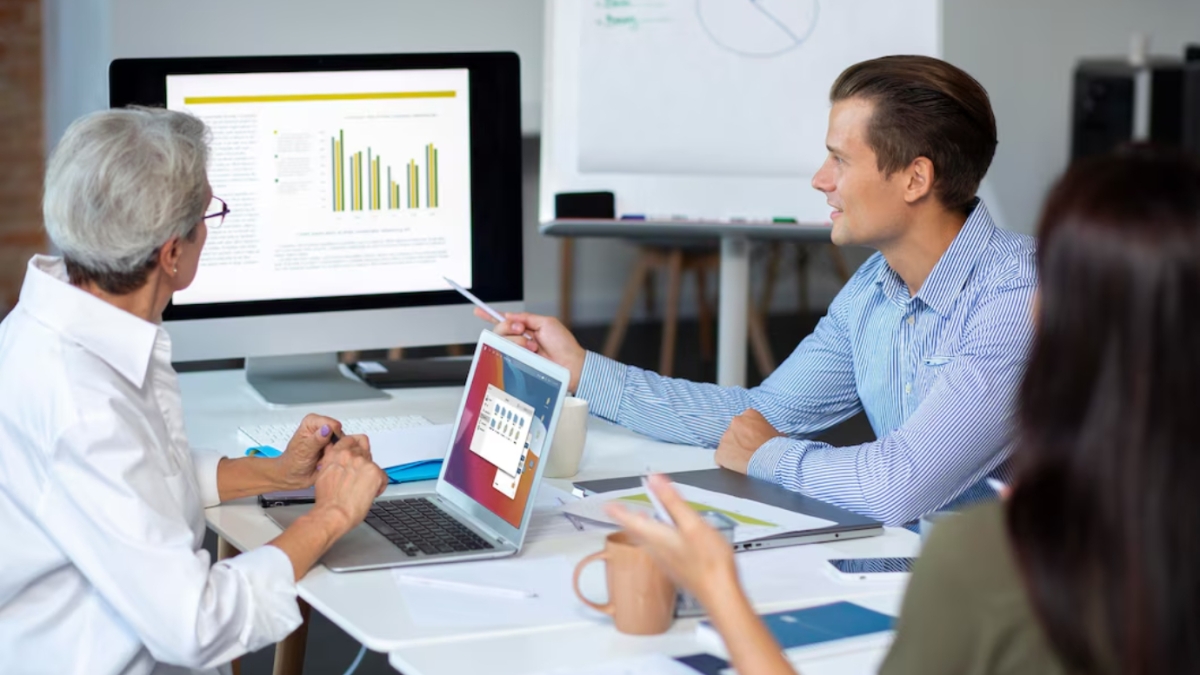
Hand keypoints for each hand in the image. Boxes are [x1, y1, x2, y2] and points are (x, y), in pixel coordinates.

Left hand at [275, 414, 344, 488]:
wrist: (293, 476)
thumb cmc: (293, 462)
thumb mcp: (304, 451)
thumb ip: (316, 439)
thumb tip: (327, 429)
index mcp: (312, 422)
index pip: (333, 424)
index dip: (332, 437)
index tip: (324, 447)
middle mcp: (322, 428)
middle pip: (340, 435)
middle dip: (333, 448)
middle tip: (321, 456)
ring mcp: (329, 439)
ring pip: (343, 445)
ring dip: (334, 455)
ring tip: (321, 461)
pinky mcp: (333, 448)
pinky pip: (343, 453)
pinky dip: (335, 460)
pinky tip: (325, 463)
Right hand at [310, 435, 387, 536]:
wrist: (333, 513)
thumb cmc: (328, 501)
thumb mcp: (322, 475)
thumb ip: (331, 462)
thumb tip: (335, 457)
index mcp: (335, 454)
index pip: (350, 439)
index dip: (355, 446)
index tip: (357, 452)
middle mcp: (350, 455)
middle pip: (364, 448)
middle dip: (363, 460)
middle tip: (361, 475)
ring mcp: (363, 462)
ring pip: (373, 463)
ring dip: (370, 473)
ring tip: (363, 488)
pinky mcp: (374, 473)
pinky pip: (383, 476)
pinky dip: (380, 485)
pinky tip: (371, 493)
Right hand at [475, 308, 586, 391]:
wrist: (570, 364)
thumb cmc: (563, 345)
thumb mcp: (546, 323)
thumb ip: (526, 318)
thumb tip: (510, 315)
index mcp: (527, 328)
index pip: (505, 320)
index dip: (490, 315)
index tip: (478, 310)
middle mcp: (520, 339)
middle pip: (499, 329)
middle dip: (509, 327)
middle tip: (523, 331)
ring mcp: (518, 352)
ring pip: (503, 341)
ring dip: (518, 341)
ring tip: (534, 347)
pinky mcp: (518, 363)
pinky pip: (507, 354)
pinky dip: (517, 349)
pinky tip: (529, 352)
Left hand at [605, 474, 739, 606]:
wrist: (719, 593)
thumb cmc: (708, 560)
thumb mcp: (692, 523)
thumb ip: (672, 501)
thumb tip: (655, 480)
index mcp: (658, 537)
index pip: (631, 520)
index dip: (618, 511)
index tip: (607, 505)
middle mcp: (658, 550)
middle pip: (639, 532)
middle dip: (631, 519)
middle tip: (622, 511)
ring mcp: (667, 562)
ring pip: (649, 541)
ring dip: (645, 528)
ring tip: (643, 519)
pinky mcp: (678, 568)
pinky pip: (661, 549)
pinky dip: (659, 538)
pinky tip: (669, 537)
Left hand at [715, 409, 781, 473]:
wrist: (771, 461)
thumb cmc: (776, 447)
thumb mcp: (777, 434)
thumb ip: (769, 431)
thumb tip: (775, 436)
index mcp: (749, 414)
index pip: (744, 422)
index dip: (749, 433)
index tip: (753, 440)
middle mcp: (735, 422)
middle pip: (734, 432)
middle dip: (739, 441)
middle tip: (749, 451)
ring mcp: (725, 437)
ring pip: (727, 445)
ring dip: (733, 452)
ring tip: (745, 460)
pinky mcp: (720, 452)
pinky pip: (720, 458)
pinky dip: (726, 463)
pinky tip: (737, 467)